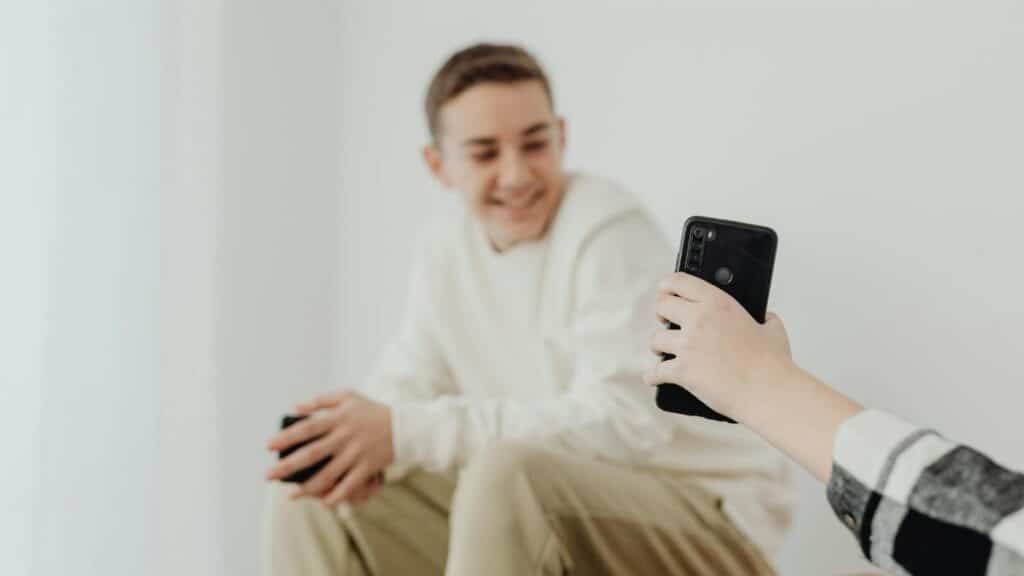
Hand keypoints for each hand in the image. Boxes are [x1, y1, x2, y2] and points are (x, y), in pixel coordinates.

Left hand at [265, 391, 394, 505]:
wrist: (404, 426)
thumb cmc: (371, 410)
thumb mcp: (348, 396)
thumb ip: (320, 400)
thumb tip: (295, 408)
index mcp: (338, 418)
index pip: (307, 428)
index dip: (286, 437)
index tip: (268, 446)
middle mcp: (345, 437)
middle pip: (312, 453)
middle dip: (288, 466)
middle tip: (268, 475)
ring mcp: (356, 454)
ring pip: (329, 474)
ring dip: (308, 487)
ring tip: (291, 496)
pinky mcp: (368, 467)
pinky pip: (350, 485)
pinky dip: (337, 495)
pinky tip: (324, 502)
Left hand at [644, 272, 793, 420]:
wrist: (768, 392)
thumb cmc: (772, 364)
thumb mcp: (773, 329)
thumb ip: (765, 317)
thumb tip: (766, 317)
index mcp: (718, 303)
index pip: (680, 281)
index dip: (668, 285)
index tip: (665, 290)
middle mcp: (699, 319)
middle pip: (662, 306)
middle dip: (661, 314)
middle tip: (665, 321)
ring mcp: (688, 345)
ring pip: (655, 339)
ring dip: (657, 346)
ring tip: (662, 351)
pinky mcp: (682, 370)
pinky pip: (656, 371)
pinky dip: (653, 377)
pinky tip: (653, 378)